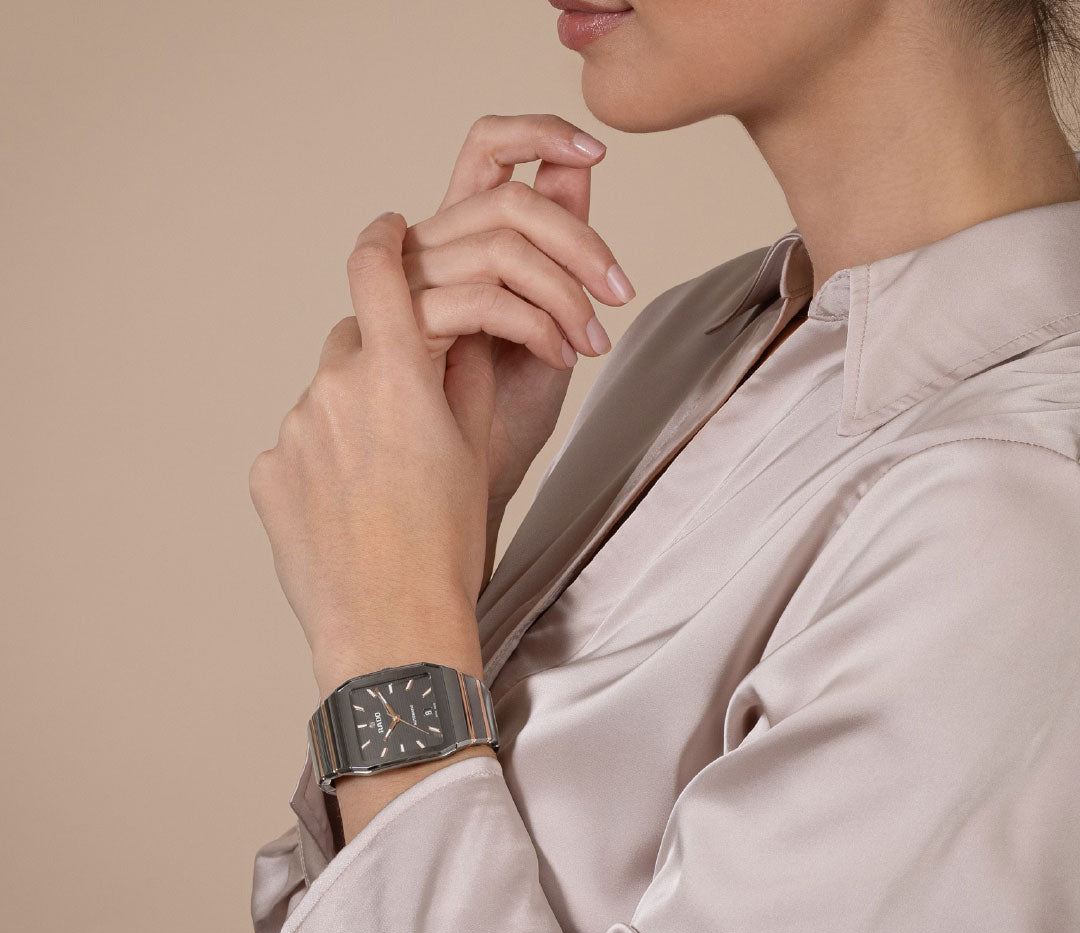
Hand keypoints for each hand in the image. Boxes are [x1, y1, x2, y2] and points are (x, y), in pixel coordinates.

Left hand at [248, 211, 489, 696]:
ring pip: (326, 397)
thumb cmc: (445, 547)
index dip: (383, 237)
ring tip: (387, 482)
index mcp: (395, 373)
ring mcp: (293, 431)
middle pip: (354, 340)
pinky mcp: (269, 474)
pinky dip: (325, 459)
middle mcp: (332, 388)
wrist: (393, 624)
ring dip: (354, 415)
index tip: (388, 228)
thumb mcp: (475, 451)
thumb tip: (455, 340)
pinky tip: (353, 507)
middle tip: (411, 412)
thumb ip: (462, 379)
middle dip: (381, 358)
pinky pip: (300, 444)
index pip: (376, 267)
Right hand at [401, 113, 635, 511]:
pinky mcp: (406, 331)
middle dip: (579, 239)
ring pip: (499, 246)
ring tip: (590, 342)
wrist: (477, 483)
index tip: (596, 151)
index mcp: (461, 239)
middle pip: (506, 198)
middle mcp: (428, 252)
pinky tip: (559, 358)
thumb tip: (578, 166)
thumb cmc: (507, 412)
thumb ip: (559, 246)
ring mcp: (411, 288)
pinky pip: (483, 298)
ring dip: (565, 292)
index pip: (485, 150)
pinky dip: (537, 323)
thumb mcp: (552, 317)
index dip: (536, 133)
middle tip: (619, 291)